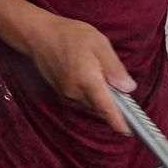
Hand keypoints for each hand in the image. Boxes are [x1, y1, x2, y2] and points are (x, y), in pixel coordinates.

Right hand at [20, 13, 133, 134]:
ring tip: (103, 77)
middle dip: (113, 105)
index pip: (106, 109)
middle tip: (123, 92)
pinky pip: (80, 99)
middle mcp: (75, 93)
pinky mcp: (59, 93)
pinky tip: (90, 77)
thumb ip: (114, 68)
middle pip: (100, 108)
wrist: (38, 35)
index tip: (129, 132)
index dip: (119, 123)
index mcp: (88, 81)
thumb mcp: (100, 44)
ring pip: (90, 104)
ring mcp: (65, 95)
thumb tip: (129, 87)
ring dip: (100, 98)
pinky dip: (89, 94)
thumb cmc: (69, 35)